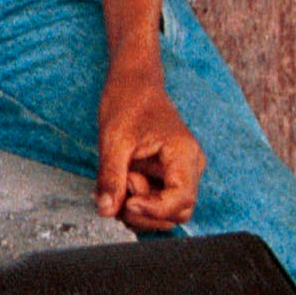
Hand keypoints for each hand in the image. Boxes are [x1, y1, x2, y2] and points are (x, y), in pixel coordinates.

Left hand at [95, 73, 203, 230]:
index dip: (153, 210)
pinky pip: (156, 200)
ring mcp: (180, 172)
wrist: (133, 82)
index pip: (180, 201)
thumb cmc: (128, 101)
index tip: (127, 203)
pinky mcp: (167, 175)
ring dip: (138, 207)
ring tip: (120, 179)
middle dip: (144, 212)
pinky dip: (136, 200)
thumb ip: (111, 177)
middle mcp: (189, 166)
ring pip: (166, 211)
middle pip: (176, 212)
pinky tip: (120, 181)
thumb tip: (106, 211)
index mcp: (184, 155)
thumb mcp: (114, 140)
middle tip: (119, 190)